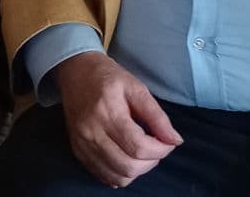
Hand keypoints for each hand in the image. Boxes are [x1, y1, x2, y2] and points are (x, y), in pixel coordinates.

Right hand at [55, 51, 182, 187]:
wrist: (75, 72)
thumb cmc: (108, 77)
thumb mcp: (136, 88)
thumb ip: (157, 116)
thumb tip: (175, 141)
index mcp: (107, 112)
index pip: (138, 147)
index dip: (160, 150)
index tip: (168, 142)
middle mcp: (91, 132)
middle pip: (128, 166)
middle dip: (151, 162)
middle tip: (156, 147)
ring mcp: (82, 144)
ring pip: (117, 177)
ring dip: (137, 171)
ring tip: (142, 153)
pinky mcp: (78, 151)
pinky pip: (104, 176)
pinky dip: (120, 174)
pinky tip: (126, 157)